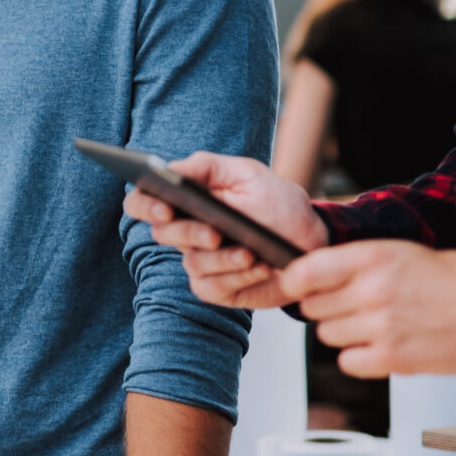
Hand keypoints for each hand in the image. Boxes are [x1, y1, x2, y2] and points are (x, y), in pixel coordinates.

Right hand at [121, 152, 327, 312]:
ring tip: (251, 253)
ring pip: (192, 263)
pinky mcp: (217, 288)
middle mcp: (187, 232)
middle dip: (188, 234)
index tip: (164, 208)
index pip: (144, 201)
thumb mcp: (248, 175)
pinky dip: (238, 277)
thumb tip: (170, 168)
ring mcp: (201, 263)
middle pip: (162, 234)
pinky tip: (260, 267)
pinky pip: (213, 287)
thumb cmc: (278, 204)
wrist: (311, 241)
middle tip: (214, 234)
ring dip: (223, 259)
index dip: (144, 205)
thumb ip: (208, 167)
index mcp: (187, 201)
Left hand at [282, 241, 455, 377]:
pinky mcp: (392, 359)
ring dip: (343, 332)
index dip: (294, 281)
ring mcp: (380, 327)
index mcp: (374, 258)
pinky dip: (358, 358)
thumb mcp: (404, 252)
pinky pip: (347, 362)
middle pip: (314, 307)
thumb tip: (320, 273)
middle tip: (350, 306)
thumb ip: (361, 262)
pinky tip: (378, 347)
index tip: (293, 286)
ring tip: (372, 325)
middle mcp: (372, 291)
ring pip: (328, 335)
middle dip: (325, 307)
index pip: (306, 271)